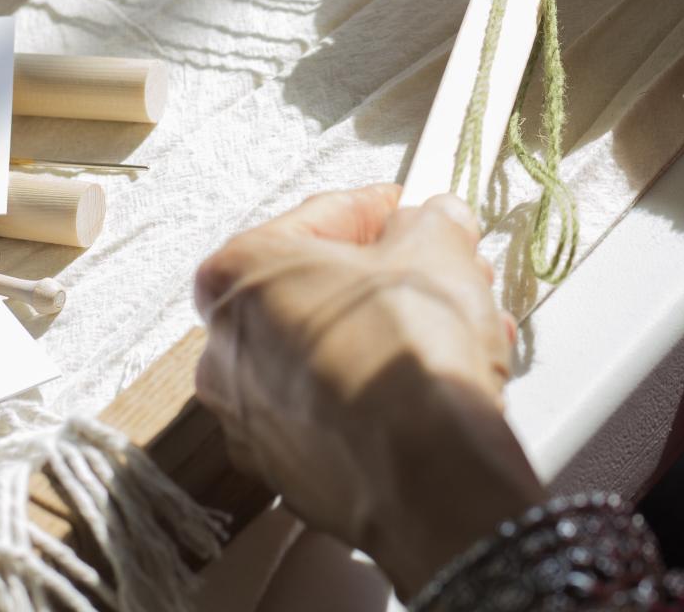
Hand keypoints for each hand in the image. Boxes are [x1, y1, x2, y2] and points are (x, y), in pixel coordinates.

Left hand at [194, 185, 542, 596]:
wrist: (425, 468)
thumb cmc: (410, 345)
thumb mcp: (436, 243)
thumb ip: (430, 220)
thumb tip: (433, 221)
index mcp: (240, 276)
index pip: (316, 219)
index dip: (377, 210)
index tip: (409, 210)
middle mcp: (226, 350)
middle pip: (320, 293)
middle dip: (389, 281)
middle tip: (442, 273)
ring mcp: (250, 421)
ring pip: (332, 356)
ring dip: (390, 337)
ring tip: (457, 333)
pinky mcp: (288, 473)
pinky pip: (336, 415)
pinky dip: (379, 395)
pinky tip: (433, 386)